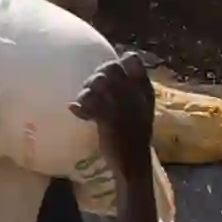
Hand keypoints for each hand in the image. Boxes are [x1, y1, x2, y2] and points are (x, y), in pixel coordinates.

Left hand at [75, 50, 159, 170]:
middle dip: (95, 76)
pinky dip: (79, 107)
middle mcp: (134, 93)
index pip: (132, 59)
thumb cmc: (133, 135)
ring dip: (86, 92)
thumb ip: (125, 89)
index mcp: (144, 90)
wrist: (133, 162)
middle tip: (91, 92)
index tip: (109, 77)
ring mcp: (122, 105)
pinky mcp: (108, 118)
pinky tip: (77, 112)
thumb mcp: (137, 108)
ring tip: (85, 104)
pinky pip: (88, 101)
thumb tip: (103, 74)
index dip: (115, 63)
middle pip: (109, 67)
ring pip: (96, 82)